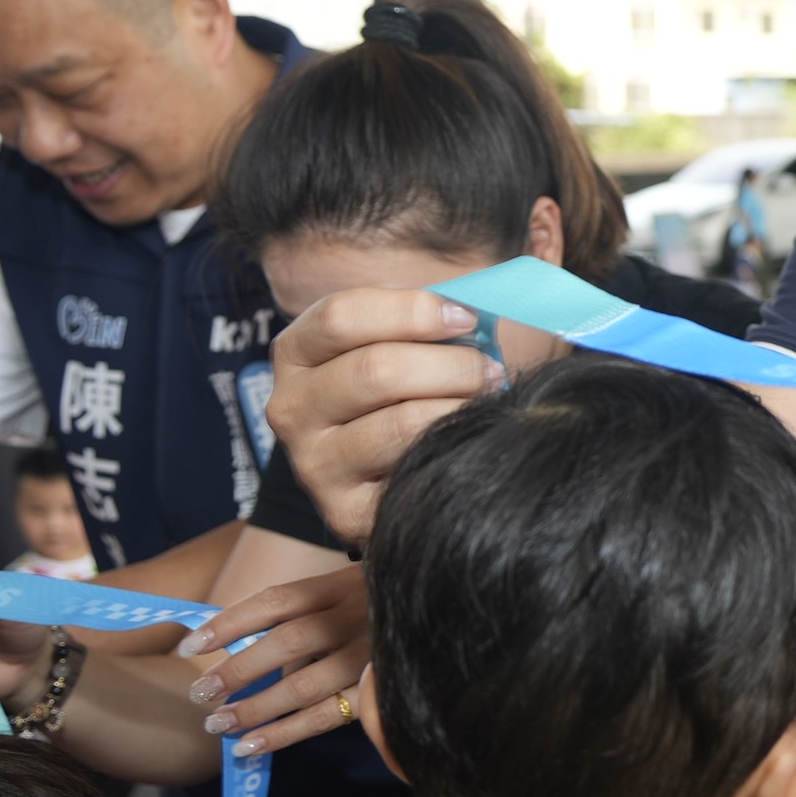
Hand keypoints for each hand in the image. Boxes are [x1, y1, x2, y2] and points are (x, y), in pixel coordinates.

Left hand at [179, 566, 372, 757]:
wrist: (443, 611)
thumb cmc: (377, 605)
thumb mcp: (343, 590)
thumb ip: (299, 611)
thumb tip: (232, 642)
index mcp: (338, 586)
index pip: (277, 600)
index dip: (230, 623)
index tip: (191, 646)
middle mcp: (355, 617)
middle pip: (288, 642)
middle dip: (238, 670)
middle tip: (200, 694)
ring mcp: (370, 656)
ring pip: (305, 684)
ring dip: (256, 708)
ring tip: (218, 724)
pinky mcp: (380, 691)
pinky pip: (328, 716)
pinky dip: (286, 733)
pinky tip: (253, 745)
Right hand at [266, 288, 505, 544]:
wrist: (386, 473)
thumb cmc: (406, 388)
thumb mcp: (401, 340)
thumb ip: (435, 312)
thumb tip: (504, 284)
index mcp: (296, 352)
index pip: (341, 317)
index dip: (413, 311)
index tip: (467, 318)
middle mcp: (291, 408)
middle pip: (376, 371)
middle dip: (451, 365)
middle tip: (492, 370)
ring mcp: (313, 464)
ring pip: (399, 424)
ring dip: (458, 408)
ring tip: (488, 402)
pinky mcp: (344, 512)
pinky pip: (411, 473)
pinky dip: (451, 451)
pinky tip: (469, 442)